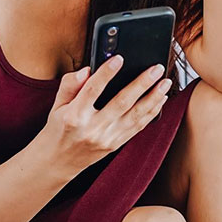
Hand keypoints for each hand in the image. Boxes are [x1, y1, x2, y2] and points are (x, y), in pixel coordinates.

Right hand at [41, 55, 172, 173]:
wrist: (58, 162)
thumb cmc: (58, 129)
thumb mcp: (56, 105)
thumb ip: (70, 85)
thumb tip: (87, 69)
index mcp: (74, 116)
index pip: (92, 90)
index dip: (106, 73)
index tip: (119, 58)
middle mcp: (92, 128)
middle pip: (122, 102)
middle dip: (142, 83)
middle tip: (156, 68)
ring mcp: (106, 138)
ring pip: (135, 116)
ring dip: (153, 98)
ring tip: (165, 83)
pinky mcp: (115, 144)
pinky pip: (137, 127)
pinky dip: (151, 112)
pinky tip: (160, 100)